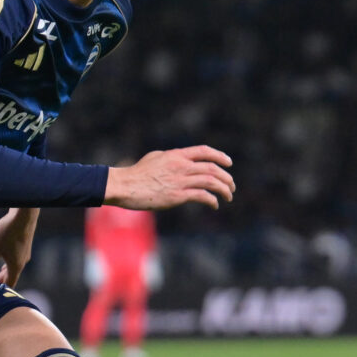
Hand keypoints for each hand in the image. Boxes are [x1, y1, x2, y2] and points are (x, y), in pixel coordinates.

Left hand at [0, 208, 38, 286]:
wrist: (24, 215)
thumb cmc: (8, 232)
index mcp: (16, 266)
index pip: (9, 284)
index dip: (0, 289)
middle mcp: (23, 262)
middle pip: (11, 276)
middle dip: (0, 279)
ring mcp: (25, 253)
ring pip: (13, 266)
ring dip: (3, 270)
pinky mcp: (25, 245)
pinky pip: (16, 258)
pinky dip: (8, 261)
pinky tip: (2, 255)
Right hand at [106, 146, 234, 210]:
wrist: (125, 186)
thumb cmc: (137, 173)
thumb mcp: (155, 157)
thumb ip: (171, 157)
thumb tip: (180, 159)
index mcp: (176, 155)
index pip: (204, 151)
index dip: (220, 156)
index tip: (229, 163)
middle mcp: (181, 166)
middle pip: (213, 168)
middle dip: (227, 177)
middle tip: (231, 186)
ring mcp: (180, 180)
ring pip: (212, 182)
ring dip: (224, 190)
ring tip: (228, 196)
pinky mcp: (177, 196)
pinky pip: (202, 196)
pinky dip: (212, 200)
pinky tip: (214, 205)